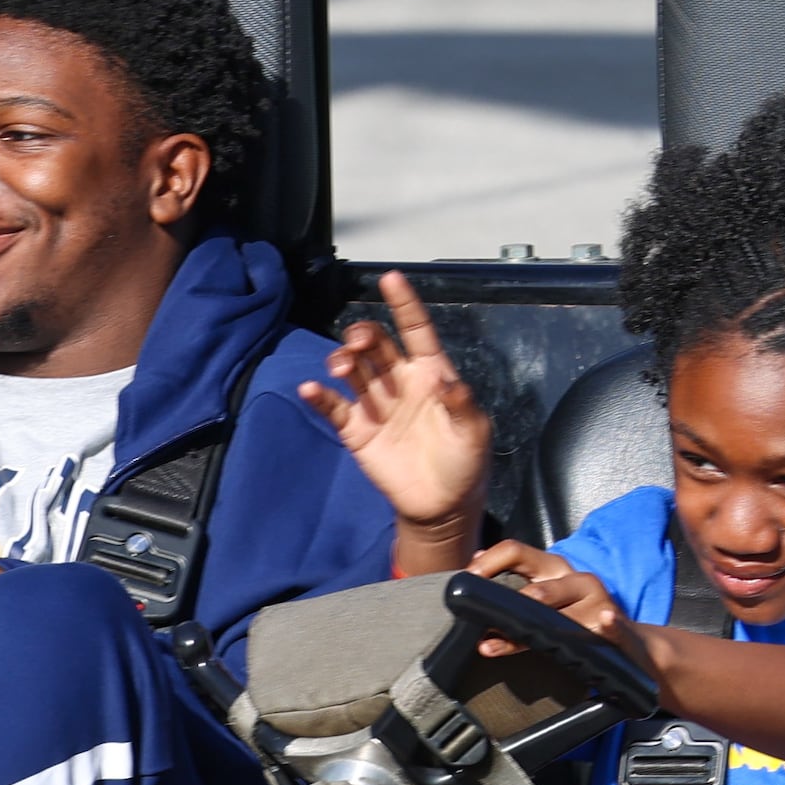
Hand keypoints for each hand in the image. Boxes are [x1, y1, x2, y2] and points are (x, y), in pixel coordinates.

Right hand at [299, 271, 490, 574]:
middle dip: (365, 335)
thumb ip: (462, 405)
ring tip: (341, 366)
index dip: (404, 304)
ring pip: (353, 369)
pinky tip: (310, 390)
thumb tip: (447, 380)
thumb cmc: (464, 463)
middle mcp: (399, 381)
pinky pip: (334, 407)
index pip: (416, 330)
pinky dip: (320, 396)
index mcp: (430, 373)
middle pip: (376, 345)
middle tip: (360, 342)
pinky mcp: (357, 430)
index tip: (391, 278)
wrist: (441, 506)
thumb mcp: (474, 433)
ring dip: (343, 359)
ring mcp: (375, 404)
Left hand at [466, 541, 647, 670]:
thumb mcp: (548, 591)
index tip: (466, 580)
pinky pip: (615, 625)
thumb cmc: (578, 613)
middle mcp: (576, 580)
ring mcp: (597, 604)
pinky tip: (606, 620)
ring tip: (503, 640)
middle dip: (510, 604)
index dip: (488, 563)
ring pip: (561, 615)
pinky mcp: (616, 628)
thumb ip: (514, 577)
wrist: (629, 641)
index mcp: (554, 568)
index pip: (515, 552)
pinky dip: (612, 623)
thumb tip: (476, 557)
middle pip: (537, 588)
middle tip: (483, 620)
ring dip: (532, 629)